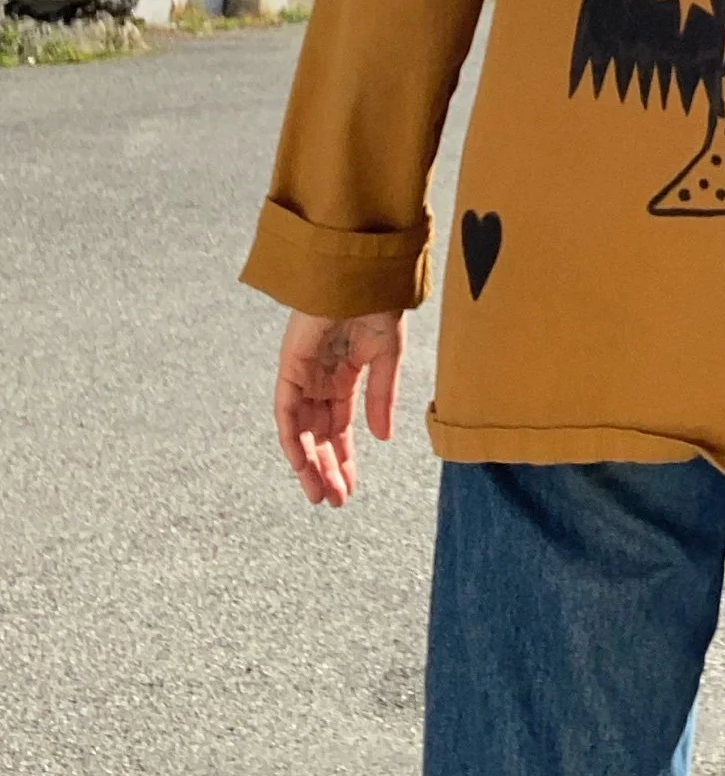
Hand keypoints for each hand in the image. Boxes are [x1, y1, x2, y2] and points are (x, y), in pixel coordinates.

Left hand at [272, 309, 405, 506]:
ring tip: (322, 495)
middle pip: (319, 436)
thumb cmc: (378, 305)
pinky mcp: (289, 368)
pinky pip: (285, 413)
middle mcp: (319, 381)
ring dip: (310, 464)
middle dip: (327, 469)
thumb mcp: (387, 356)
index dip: (345, 458)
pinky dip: (292, 441)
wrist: (362, 274)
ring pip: (301, 431)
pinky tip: (304, 465)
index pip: (340, 427)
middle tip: (337, 501)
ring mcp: (302, 375)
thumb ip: (382, 396)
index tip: (351, 488)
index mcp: (344, 376)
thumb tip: (382, 438)